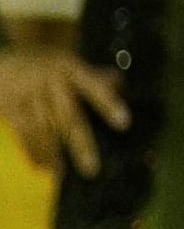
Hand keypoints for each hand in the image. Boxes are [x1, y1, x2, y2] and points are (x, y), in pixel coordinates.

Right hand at [0, 47, 129, 175]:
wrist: (5, 55)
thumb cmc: (43, 63)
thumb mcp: (68, 63)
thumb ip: (93, 76)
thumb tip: (121, 84)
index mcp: (71, 68)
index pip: (95, 87)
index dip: (110, 105)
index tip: (126, 125)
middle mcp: (51, 80)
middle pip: (68, 116)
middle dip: (81, 145)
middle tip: (92, 170)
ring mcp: (28, 92)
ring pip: (43, 129)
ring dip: (52, 153)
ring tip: (60, 173)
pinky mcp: (9, 103)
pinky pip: (22, 131)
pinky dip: (32, 150)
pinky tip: (39, 165)